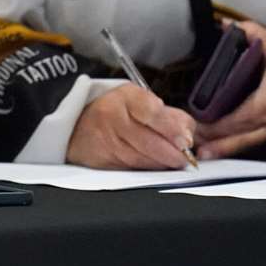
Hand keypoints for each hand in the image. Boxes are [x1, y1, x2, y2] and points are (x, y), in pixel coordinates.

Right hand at [66, 84, 196, 168]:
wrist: (77, 125)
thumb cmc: (115, 112)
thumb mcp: (140, 101)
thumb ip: (168, 115)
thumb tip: (188, 133)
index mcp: (126, 97)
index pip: (151, 111)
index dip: (172, 128)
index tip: (186, 140)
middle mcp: (113, 117)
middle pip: (149, 141)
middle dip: (173, 153)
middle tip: (186, 158)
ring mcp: (106, 140)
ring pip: (143, 159)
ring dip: (162, 163)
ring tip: (173, 161)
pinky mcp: (104, 160)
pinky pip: (133, 168)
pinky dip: (148, 169)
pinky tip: (155, 165)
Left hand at [195, 20, 265, 159]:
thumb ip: (255, 34)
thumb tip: (227, 24)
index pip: (242, 117)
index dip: (221, 125)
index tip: (200, 126)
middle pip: (242, 138)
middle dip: (217, 143)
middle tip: (193, 145)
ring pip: (246, 145)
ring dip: (223, 150)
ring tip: (201, 155)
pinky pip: (250, 145)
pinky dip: (233, 149)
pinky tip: (216, 151)